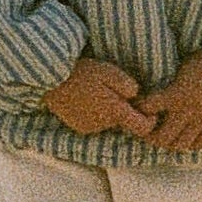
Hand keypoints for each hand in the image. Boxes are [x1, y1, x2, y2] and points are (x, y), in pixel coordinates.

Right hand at [43, 57, 157, 137]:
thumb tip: (136, 95)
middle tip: (116, 90)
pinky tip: (86, 98)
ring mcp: (88, 128)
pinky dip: (94, 113)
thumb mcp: (110, 72)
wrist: (51, 80)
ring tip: (98, 91)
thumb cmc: (83, 72)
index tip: (151, 111)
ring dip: (108, 111)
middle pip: (123, 122)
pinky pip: (93, 122)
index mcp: (115, 112)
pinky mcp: (77, 127)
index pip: (142, 128)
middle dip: (124, 109)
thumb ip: (127, 86)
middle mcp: (103, 125)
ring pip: (107, 122)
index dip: (150, 121)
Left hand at [139, 48, 201, 153]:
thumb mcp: (181, 66)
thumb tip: (151, 83)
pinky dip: (189, 143)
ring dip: (169, 142)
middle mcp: (186, 111)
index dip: (138, 108)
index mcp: (175, 94)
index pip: (147, 108)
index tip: (136, 106)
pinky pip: (199, 144)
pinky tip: (185, 135)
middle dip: (150, 135)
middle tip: (147, 129)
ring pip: (179, 145)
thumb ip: (169, 82)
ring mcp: (201, 119)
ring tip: (166, 135)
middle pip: (161, 138)